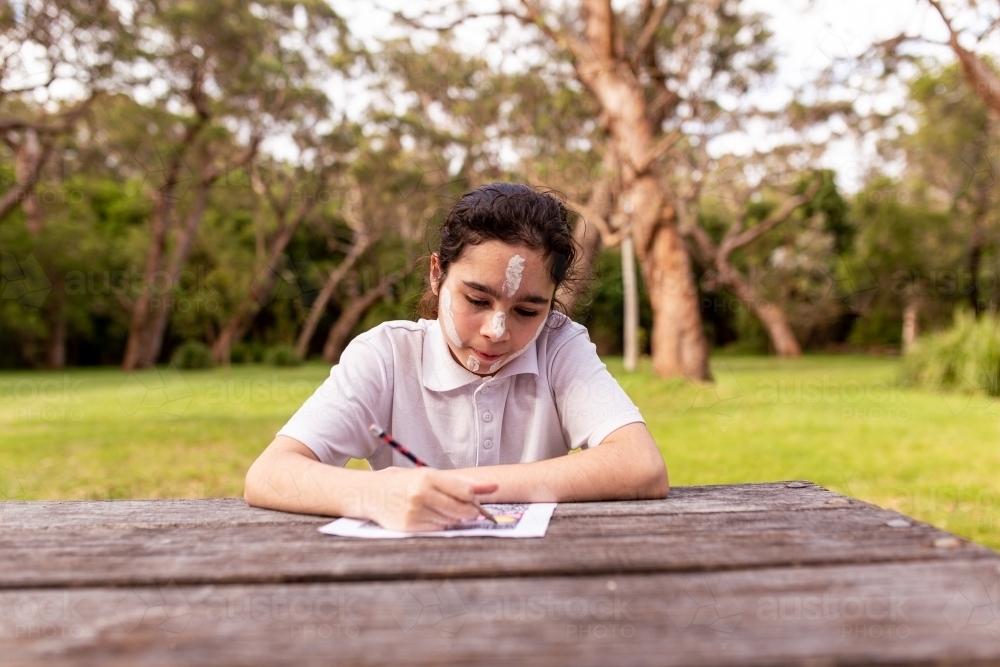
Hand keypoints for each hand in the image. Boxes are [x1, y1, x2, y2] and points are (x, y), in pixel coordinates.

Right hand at [367, 467, 497, 531]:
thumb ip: (457, 481)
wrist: (369, 493)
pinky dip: (440, 524)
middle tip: (471, 509)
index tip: (482, 497)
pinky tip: (432, 516)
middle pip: (461, 508)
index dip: (476, 496)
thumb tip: (490, 487)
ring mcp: (415, 511)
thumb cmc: (402, 482)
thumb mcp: (426, 475)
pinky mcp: (410, 526)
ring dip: (454, 517)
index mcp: (426, 476)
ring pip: (450, 520)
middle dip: (471, 511)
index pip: (464, 490)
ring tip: (442, 508)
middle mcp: (421, 493)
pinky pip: (438, 528)